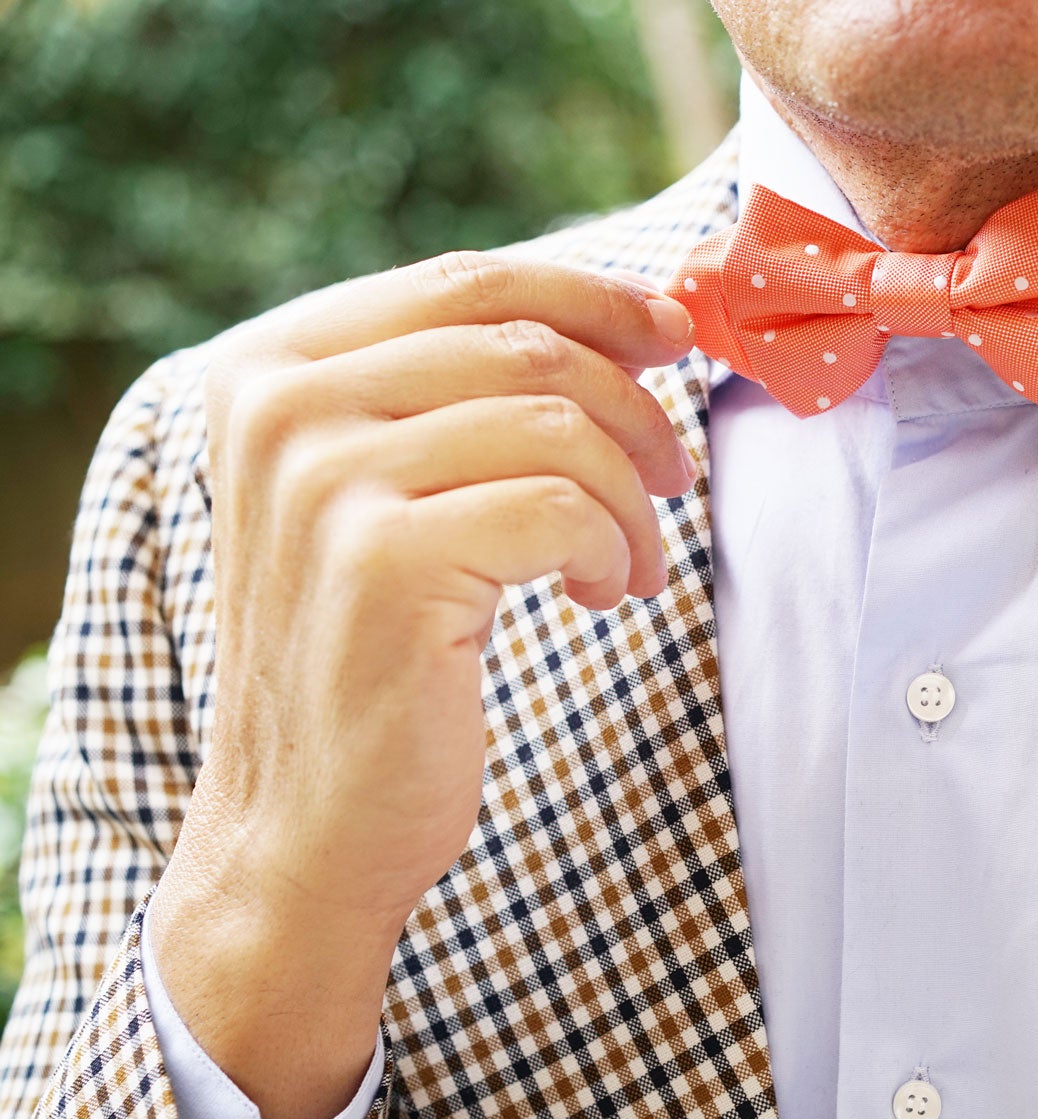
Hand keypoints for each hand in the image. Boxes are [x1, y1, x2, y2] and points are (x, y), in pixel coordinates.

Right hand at [148, 251, 696, 1118]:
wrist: (305, 828)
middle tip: (671, 483)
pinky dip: (614, 551)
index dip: (596, 297)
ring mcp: (324, 481)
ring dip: (630, 499)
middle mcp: (281, 408)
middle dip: (634, 411)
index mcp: (272, 370)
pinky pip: (565, 507)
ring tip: (626, 565)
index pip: (467, 280)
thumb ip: (464, 400)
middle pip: (529, 345)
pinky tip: (602, 597)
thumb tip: (641, 319)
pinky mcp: (384, 561)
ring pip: (560, 424)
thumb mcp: (390, 500)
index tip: (675, 333)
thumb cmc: (373, 661)